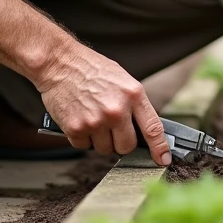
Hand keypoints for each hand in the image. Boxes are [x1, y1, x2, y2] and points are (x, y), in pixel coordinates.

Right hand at [36, 41, 171, 165]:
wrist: (59, 62)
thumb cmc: (91, 69)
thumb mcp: (122, 80)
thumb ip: (134, 104)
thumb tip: (143, 129)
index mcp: (133, 95)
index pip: (153, 129)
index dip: (160, 148)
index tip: (163, 160)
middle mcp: (116, 110)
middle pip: (127, 146)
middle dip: (120, 141)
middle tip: (110, 127)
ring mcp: (96, 121)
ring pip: (105, 149)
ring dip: (99, 140)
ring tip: (92, 118)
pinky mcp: (76, 128)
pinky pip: (84, 146)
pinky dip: (81, 137)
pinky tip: (79, 119)